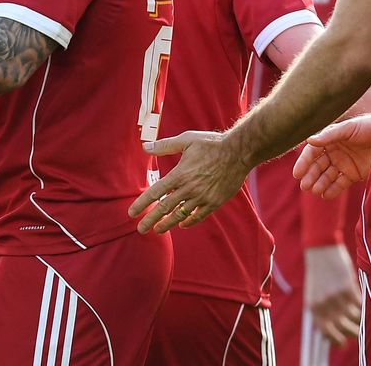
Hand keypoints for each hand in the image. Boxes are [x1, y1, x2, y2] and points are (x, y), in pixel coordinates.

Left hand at [128, 130, 249, 233]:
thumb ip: (165, 145)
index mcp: (179, 174)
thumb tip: (145, 147)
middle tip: (141, 229)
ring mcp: (202, 197)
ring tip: (158, 230)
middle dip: (151, 220)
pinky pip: (199, 216)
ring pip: (180, 215)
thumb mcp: (186, 140)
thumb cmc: (211, 144)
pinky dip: (189, 221)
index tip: (132, 213)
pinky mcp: (214, 202)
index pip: (155, 193)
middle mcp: (189, 188)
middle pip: (165, 208)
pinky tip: (182, 225)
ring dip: (168, 224)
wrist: (238, 152)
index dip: (142, 204)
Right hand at [293, 114, 370, 198]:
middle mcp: (334, 152)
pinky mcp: (353, 175)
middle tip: (305, 186)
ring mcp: (343, 164)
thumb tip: (309, 140)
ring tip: (315, 191)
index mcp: (329, 140)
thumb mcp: (349, 128)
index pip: (312, 152)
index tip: (297, 174)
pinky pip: (340, 184)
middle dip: (310, 176)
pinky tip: (325, 195)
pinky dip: (332, 190)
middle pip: (317, 166)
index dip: (304, 163)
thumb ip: (329, 135)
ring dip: (320, 184)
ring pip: (327, 176)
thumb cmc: (368, 126)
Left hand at [304, 244, 361, 346]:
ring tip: (362, 316)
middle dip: (354, 333)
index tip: (343, 342)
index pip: (326, 333)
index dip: (337, 340)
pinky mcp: (347, 288)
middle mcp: (324, 305)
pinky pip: (361, 306)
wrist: (321, 249)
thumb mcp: (314, 292)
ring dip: (361, 320)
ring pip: (355, 319)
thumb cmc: (319, 272)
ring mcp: (336, 297)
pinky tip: (364, 302)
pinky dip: (364, 307)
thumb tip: (329, 333)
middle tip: (359, 331)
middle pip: (343, 329)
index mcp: (313, 307)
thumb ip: (321, 310)